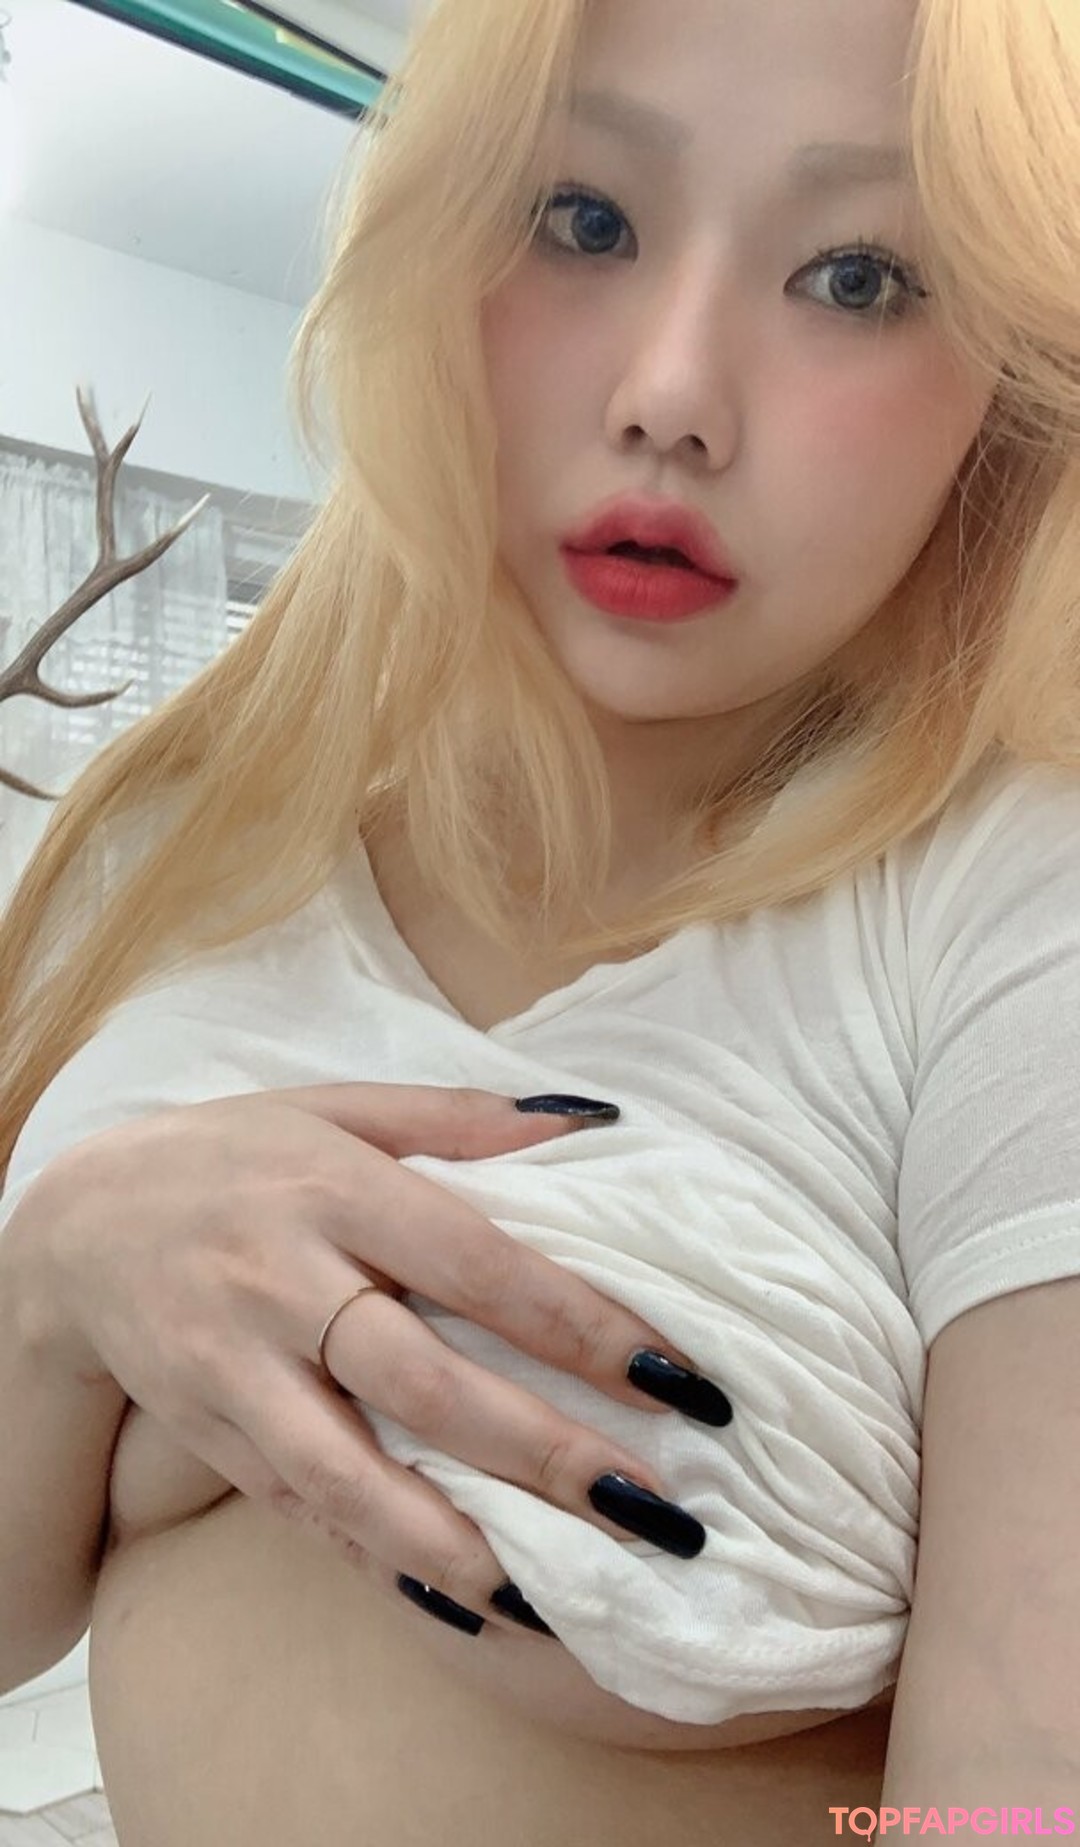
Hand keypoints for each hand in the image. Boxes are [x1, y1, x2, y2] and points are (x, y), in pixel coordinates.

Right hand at [28, 1083, 725, 1634]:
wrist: (75, 1225)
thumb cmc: (234, 1155)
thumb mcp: (335, 1107)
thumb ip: (457, 1118)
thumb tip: (589, 1122)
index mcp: (333, 1189)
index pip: (474, 1261)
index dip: (576, 1321)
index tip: (671, 1375)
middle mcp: (283, 1283)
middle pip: (421, 1380)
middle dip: (539, 1451)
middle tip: (646, 1505)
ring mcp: (236, 1370)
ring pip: (342, 1470)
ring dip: (446, 1539)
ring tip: (544, 1590)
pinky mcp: (210, 1434)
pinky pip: (296, 1508)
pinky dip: (372, 1557)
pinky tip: (452, 1597)